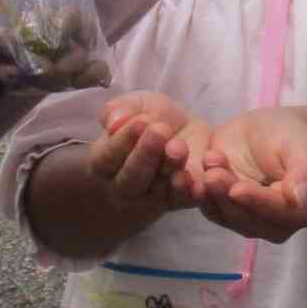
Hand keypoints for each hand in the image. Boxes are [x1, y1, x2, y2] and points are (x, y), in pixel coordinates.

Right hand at [98, 92, 212, 210]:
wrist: (183, 132)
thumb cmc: (150, 118)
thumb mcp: (134, 106)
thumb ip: (120, 110)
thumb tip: (115, 122)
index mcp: (106, 163)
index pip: (108, 156)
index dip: (123, 139)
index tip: (140, 122)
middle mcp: (126, 187)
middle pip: (132, 178)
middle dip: (146, 154)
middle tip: (159, 131)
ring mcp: (154, 198)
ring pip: (159, 190)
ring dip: (171, 171)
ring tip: (178, 149)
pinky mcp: (181, 201)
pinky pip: (186, 200)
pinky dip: (193, 191)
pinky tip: (200, 178)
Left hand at [197, 108, 306, 243]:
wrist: (267, 131)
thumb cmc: (289, 136)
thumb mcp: (301, 146)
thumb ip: (306, 173)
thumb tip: (301, 199)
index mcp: (304, 210)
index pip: (279, 212)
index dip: (257, 201)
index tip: (238, 188)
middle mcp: (279, 224)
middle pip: (249, 219)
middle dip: (228, 197)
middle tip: (212, 174)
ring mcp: (251, 222)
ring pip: (228, 217)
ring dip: (212, 195)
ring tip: (206, 166)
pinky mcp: (227, 213)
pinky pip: (212, 210)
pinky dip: (200, 196)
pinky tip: (192, 178)